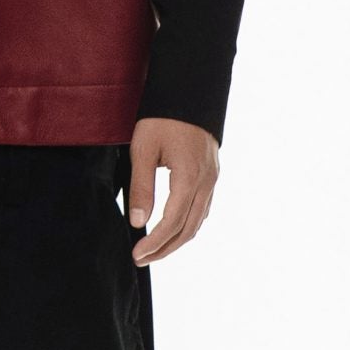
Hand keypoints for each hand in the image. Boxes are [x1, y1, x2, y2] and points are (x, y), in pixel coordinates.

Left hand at [127, 117, 217, 266]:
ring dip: (177, 240)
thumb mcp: (143, 150)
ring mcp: (212, 178)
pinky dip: (188, 225)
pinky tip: (173, 229)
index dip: (154, 243)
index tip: (137, 254)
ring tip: (155, 250)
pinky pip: (203, 208)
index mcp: (189, 178)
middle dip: (165, 249)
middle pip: (188, 229)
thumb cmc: (162, 118)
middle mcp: (206, 182)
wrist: (189, 90)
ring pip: (198, 221)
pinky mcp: (212, 174)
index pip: (172, 223)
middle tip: (142, 259)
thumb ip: (141, 188)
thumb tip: (138, 222)